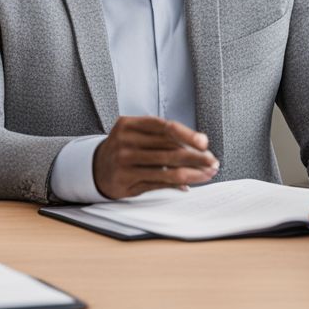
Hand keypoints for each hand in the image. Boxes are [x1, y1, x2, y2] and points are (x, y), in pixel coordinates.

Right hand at [92, 116, 218, 198]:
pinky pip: (158, 183)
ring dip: (192, 172)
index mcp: (129, 124)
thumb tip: (197, 146)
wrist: (95, 167)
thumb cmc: (124, 148)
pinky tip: (189, 184)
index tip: (204, 142)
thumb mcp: (135, 134)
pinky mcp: (125, 180)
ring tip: (207, 173)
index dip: (187, 135)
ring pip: (167, 168)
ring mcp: (124, 162)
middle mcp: (125, 141)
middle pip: (169, 149)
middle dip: (196, 157)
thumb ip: (161, 136)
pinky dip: (177, 184)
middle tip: (213, 161)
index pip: (164, 127)